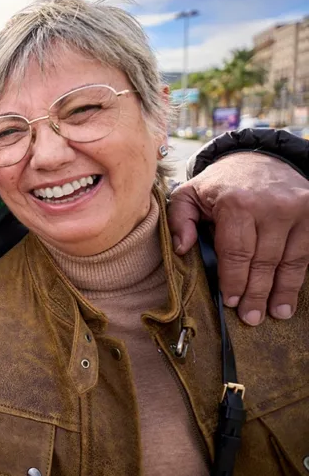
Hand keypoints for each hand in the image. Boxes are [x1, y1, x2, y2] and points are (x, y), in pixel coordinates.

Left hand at [167, 152, 308, 324]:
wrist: (258, 158)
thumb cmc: (220, 183)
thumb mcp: (190, 193)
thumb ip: (179, 220)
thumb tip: (181, 249)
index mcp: (237, 203)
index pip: (236, 253)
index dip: (234, 281)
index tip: (231, 302)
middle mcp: (271, 206)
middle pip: (264, 261)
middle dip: (257, 293)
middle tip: (251, 318)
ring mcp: (297, 208)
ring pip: (291, 260)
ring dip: (283, 290)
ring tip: (277, 313)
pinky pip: (307, 250)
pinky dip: (300, 274)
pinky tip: (292, 293)